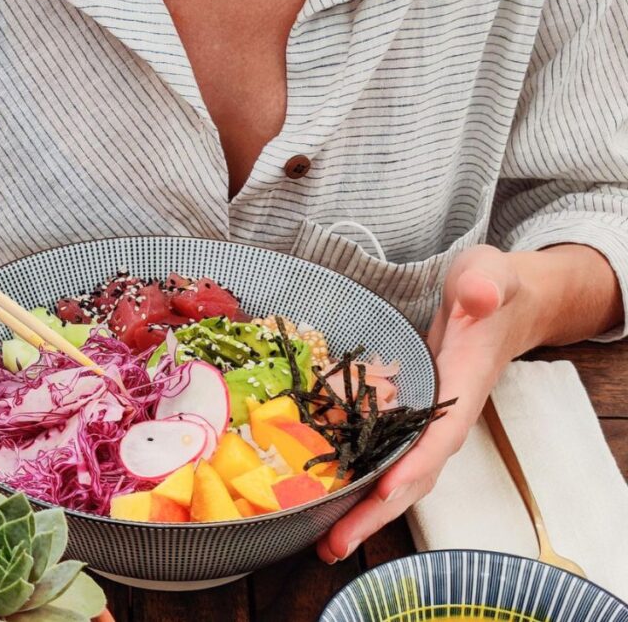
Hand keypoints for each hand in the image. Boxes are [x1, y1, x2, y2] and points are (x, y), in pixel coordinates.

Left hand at [316, 245, 541, 563]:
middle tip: (334, 545)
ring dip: (361, 512)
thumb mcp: (488, 275)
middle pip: (411, 476)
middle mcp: (442, 420)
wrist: (499, 305)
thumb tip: (477, 297)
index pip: (439, 438)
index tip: (384, 490)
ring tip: (321, 543)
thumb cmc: (489, 289)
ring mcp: (422, 425)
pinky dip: (354, 484)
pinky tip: (322, 502)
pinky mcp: (403, 421)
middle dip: (375, 513)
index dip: (412, 466)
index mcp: (462, 391)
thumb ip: (484, 286)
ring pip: (393, 476)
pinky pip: (379, 459)